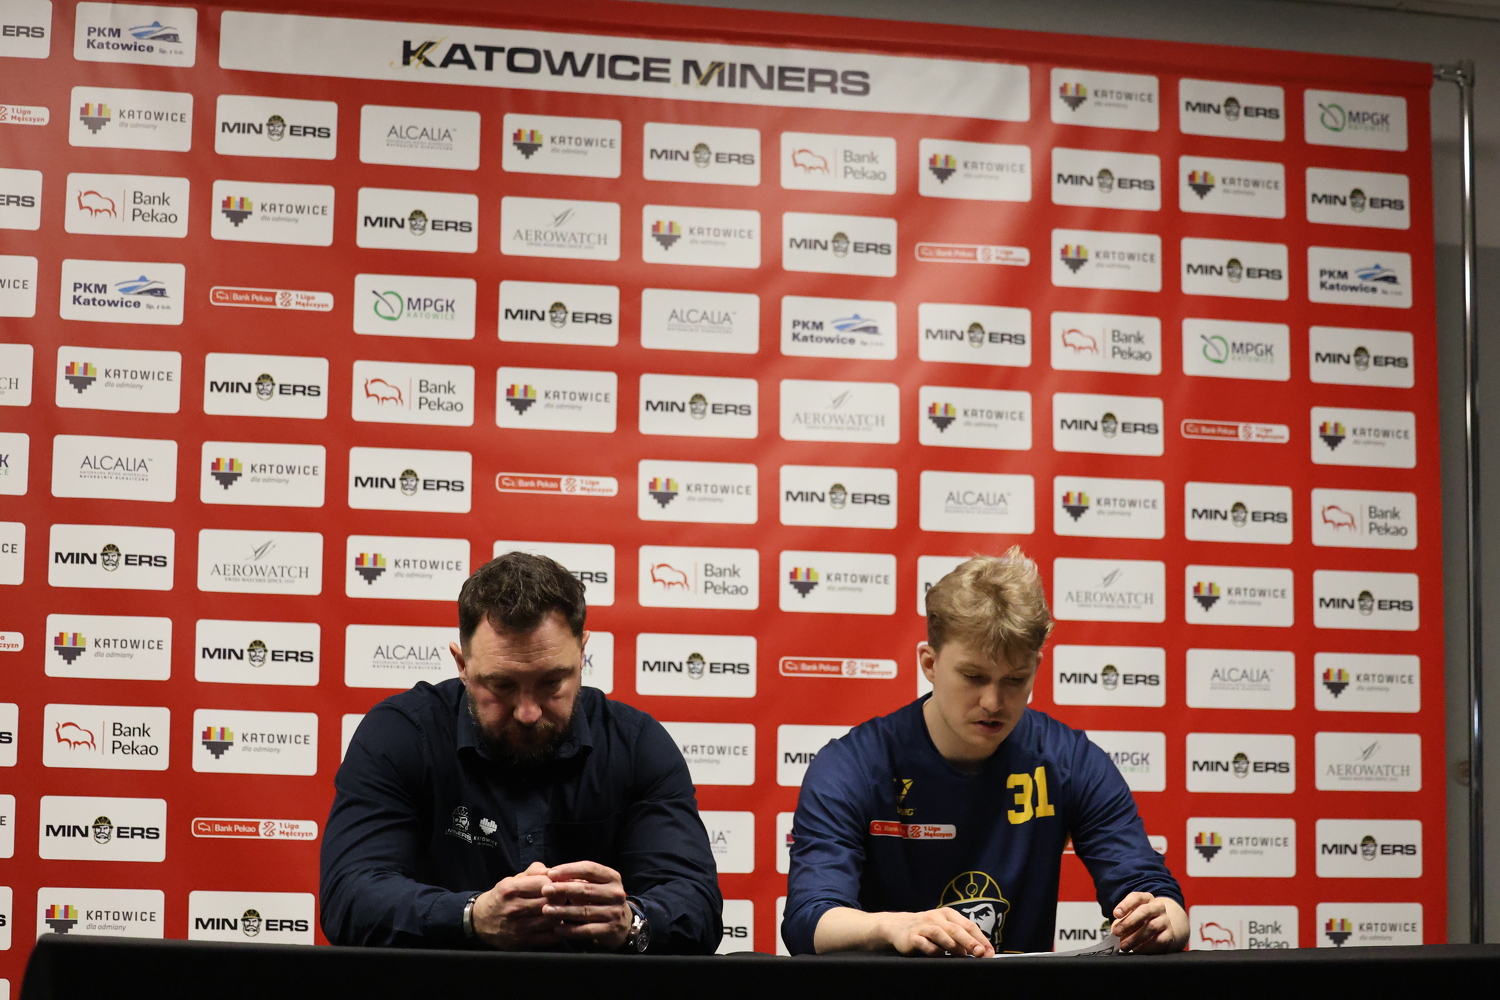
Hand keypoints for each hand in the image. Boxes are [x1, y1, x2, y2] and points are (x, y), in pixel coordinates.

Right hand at [472, 862, 562, 949]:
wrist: (480, 922)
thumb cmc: (501, 898)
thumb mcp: (512, 880)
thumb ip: (533, 872)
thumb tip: (551, 870)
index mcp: (511, 889)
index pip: (543, 883)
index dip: (555, 882)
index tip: (558, 884)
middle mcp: (514, 908)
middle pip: (549, 901)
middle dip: (560, 897)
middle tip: (563, 896)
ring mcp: (519, 927)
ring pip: (552, 920)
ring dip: (560, 914)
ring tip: (560, 910)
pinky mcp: (522, 941)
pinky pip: (549, 938)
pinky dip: (557, 931)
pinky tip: (555, 925)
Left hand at [542, 860, 631, 949]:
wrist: (623, 923)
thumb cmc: (600, 899)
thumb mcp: (595, 885)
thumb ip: (577, 879)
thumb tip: (551, 875)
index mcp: (612, 877)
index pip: (590, 869)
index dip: (569, 870)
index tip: (551, 873)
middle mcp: (616, 893)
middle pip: (586, 890)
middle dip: (563, 889)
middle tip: (545, 890)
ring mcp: (614, 912)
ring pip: (585, 911)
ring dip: (563, 910)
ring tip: (547, 910)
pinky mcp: (610, 930)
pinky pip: (587, 930)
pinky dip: (570, 930)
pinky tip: (557, 928)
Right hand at [879, 908, 994, 957]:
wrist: (898, 926)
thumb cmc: (928, 929)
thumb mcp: (945, 927)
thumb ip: (960, 937)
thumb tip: (980, 951)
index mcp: (948, 914)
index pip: (968, 925)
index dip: (980, 938)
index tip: (990, 952)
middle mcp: (936, 917)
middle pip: (955, 929)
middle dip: (969, 941)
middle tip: (980, 953)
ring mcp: (923, 926)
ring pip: (940, 934)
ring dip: (953, 945)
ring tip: (963, 955)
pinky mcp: (912, 937)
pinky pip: (924, 943)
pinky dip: (933, 950)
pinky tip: (940, 956)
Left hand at [1110, 892, 1187, 952]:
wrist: (1161, 931)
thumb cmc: (1140, 922)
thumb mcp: (1130, 917)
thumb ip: (1121, 922)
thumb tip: (1115, 931)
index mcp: (1146, 899)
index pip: (1136, 897)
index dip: (1125, 905)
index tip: (1116, 914)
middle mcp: (1157, 907)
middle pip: (1144, 910)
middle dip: (1129, 921)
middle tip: (1117, 932)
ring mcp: (1165, 920)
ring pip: (1151, 926)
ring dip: (1135, 938)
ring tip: (1124, 946)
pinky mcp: (1169, 935)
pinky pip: (1159, 940)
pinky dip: (1146, 946)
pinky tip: (1137, 950)